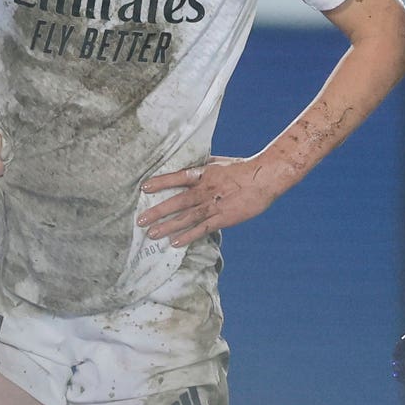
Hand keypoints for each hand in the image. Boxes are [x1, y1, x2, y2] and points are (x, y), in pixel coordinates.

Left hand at [137, 156, 275, 246]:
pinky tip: (175, 243)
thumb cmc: (241, 168)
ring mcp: (214, 205)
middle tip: (140, 220)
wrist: (264, 177)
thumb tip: (185, 165)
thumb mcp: (217, 162)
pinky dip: (188, 236)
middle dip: (157, 211)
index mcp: (203, 174)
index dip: (160, 182)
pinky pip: (203, 229)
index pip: (177, 177)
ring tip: (151, 233)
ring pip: (187, 217)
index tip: (143, 188)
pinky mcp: (223, 218)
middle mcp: (205, 190)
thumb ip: (200, 166)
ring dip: (168, 226)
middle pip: (177, 201)